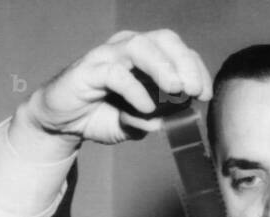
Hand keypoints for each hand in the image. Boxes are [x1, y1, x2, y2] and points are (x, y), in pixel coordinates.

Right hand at [11, 29, 211, 156]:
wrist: (64, 124)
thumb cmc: (105, 115)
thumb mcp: (139, 124)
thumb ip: (159, 119)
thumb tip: (179, 115)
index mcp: (147, 57)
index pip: (180, 52)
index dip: (197, 70)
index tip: (205, 95)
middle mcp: (129, 49)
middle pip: (164, 39)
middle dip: (185, 63)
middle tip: (194, 90)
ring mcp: (108, 56)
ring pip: (140, 47)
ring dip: (163, 67)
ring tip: (176, 90)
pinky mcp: (88, 70)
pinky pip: (115, 73)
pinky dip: (135, 90)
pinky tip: (146, 107)